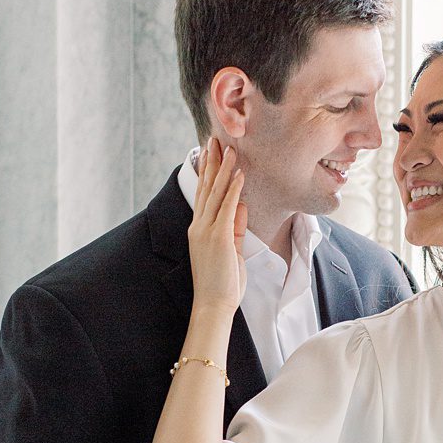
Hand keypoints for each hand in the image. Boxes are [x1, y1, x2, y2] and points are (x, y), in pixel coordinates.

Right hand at [186, 137, 246, 315]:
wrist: (213, 303)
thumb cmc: (224, 281)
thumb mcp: (233, 249)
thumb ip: (236, 227)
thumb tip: (242, 205)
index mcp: (201, 228)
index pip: (205, 194)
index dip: (209, 171)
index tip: (212, 152)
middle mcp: (200, 225)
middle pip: (206, 187)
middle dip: (212, 162)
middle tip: (216, 139)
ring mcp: (207, 230)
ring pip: (215, 193)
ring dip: (224, 169)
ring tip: (230, 148)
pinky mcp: (218, 238)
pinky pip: (227, 208)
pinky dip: (233, 190)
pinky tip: (238, 174)